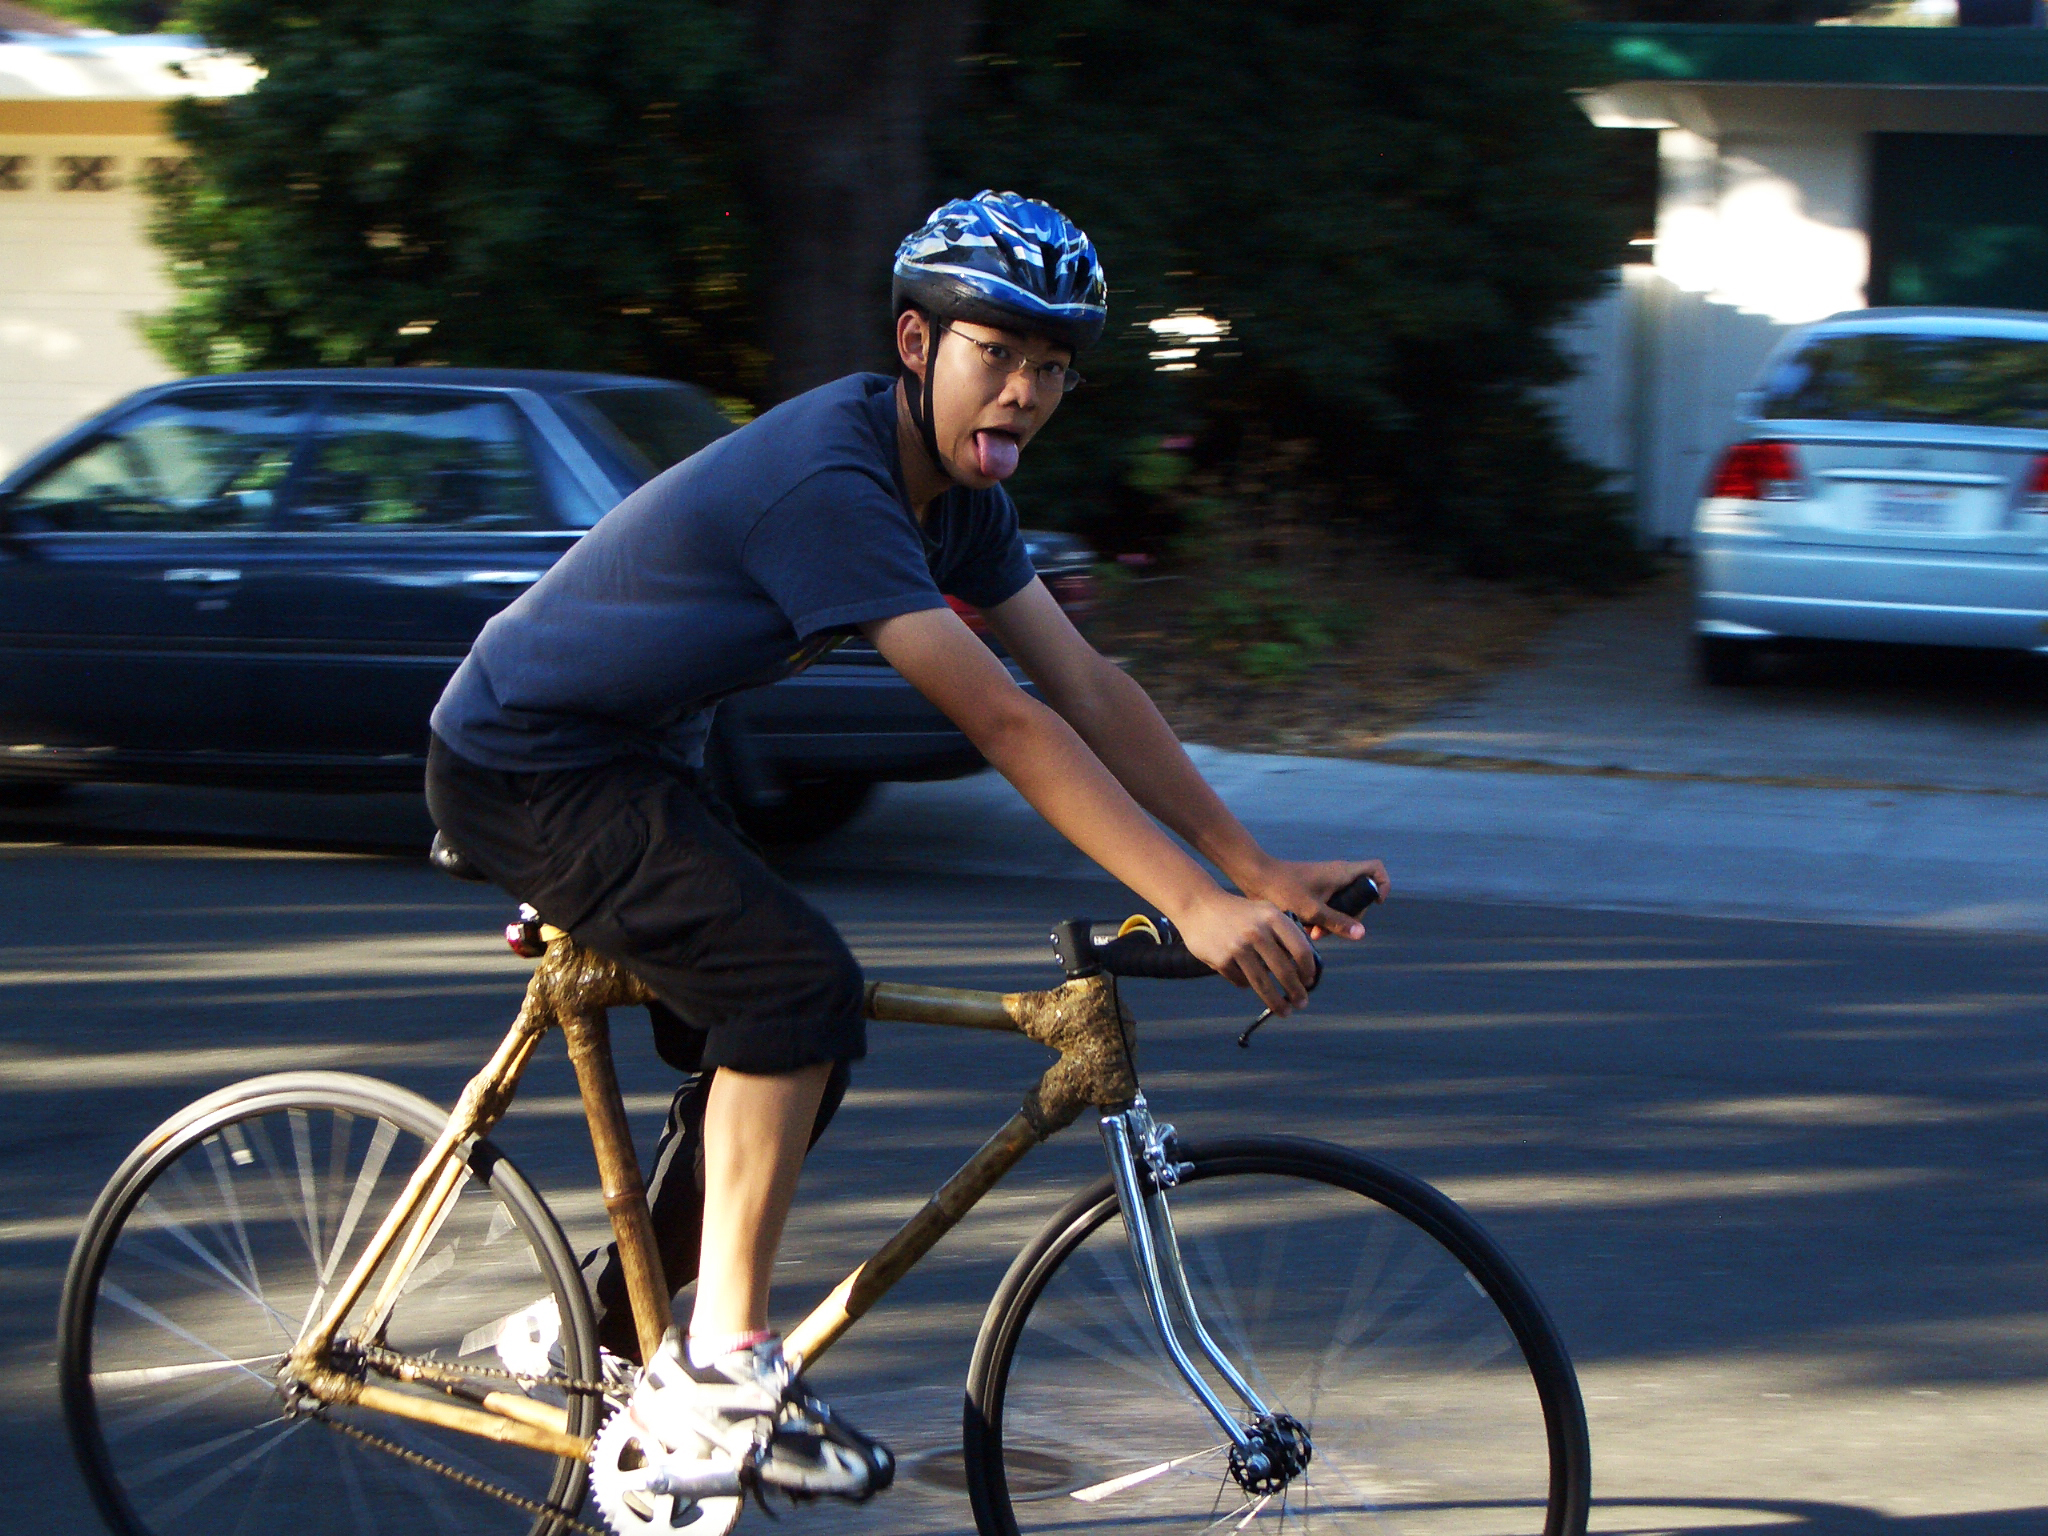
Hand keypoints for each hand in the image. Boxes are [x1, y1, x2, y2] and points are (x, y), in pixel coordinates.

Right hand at [1171, 889, 1320, 1016]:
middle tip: (1301, 1003)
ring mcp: (1237, 947)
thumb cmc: (1239, 912)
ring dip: (1276, 1002)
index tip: (1309, 981)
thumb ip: (1284, 934)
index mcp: (1272, 917)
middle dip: (1296, 992)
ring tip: (1284, 1012)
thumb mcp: (1264, 911)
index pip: (1301, 950)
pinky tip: (1246, 980)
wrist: (1198, 905)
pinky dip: (1246, 984)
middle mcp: (1256, 931)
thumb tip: (1303, 968)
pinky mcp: (1221, 960)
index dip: (1308, 970)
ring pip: (1263, 984)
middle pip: (1284, 971)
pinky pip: (1241, 981)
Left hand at [1241, 857, 1390, 940]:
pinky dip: (1321, 918)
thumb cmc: (1282, 888)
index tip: (1375, 904)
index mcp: (1342, 873)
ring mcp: (1326, 882)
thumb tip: (1362, 934)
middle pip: (1360, 896)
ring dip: (1333, 922)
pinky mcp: (1313, 890)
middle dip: (1350, 917)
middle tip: (1334, 929)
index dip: (1382, 885)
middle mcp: (1337, 875)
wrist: (1255, 877)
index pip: (1376, 869)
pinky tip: (1306, 929)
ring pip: (1342, 905)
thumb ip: (1337, 923)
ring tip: (1314, 933)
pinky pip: (1327, 906)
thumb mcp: (1311, 910)